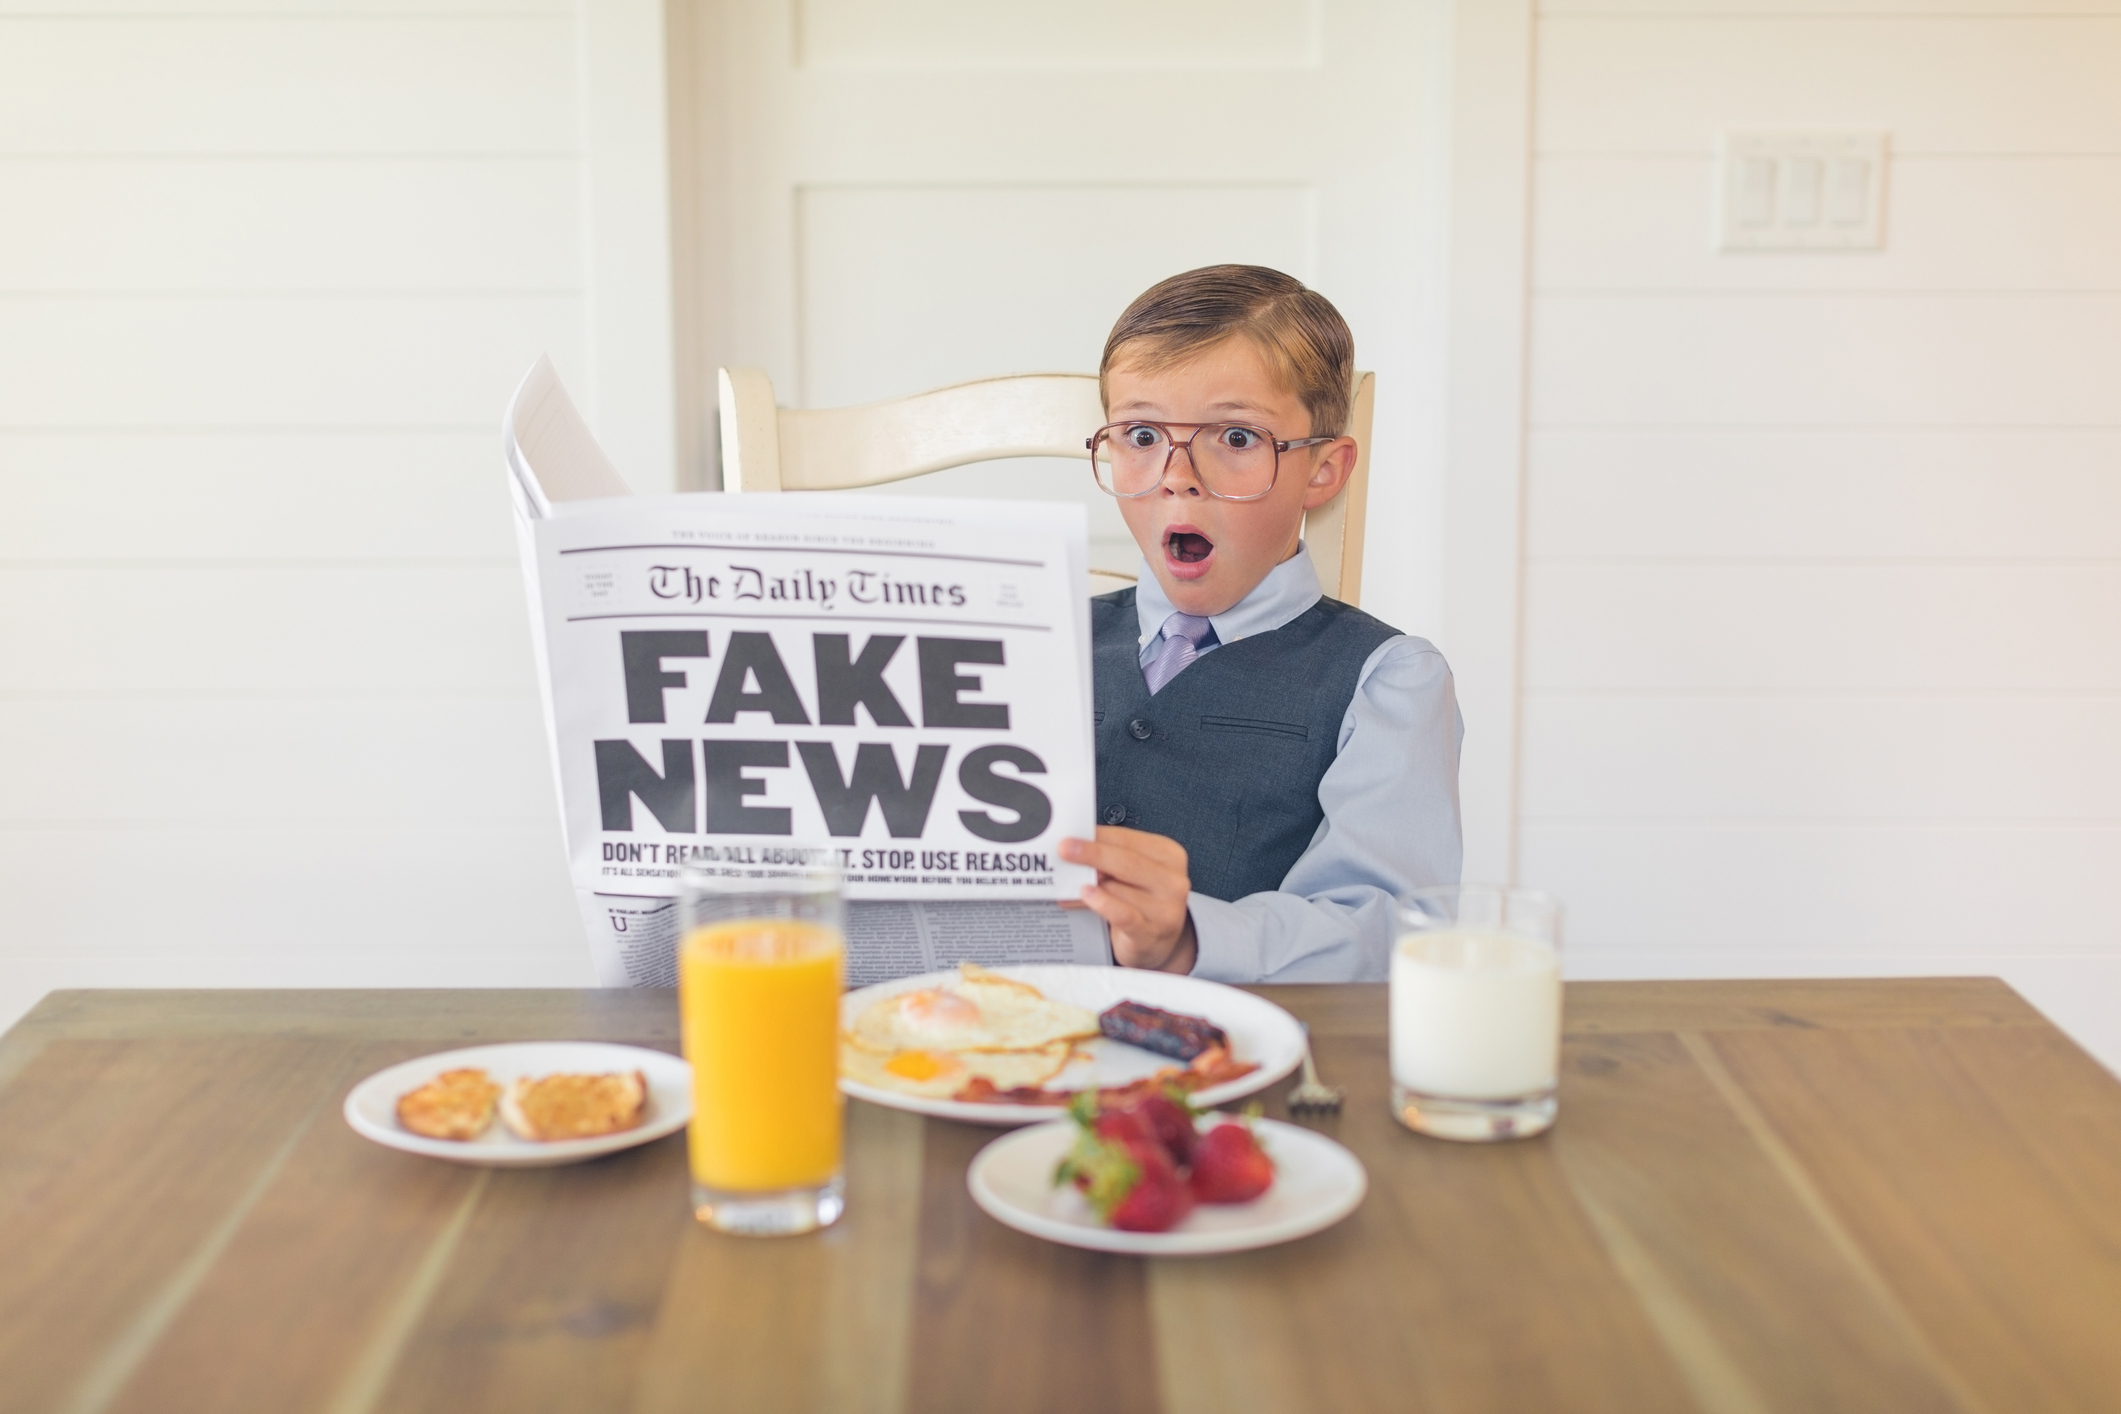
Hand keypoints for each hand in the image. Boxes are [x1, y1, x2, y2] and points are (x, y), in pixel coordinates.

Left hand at [1058, 826, 1197, 973]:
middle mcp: (1172, 881)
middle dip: (1091, 853)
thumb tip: (1075, 848)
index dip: (1097, 836)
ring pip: (1117, 888)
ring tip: (1068, 883)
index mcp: (1169, 856)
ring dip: (1088, 884)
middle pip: (1126, 861)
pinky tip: (1086, 895)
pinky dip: (1101, 903)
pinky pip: (1122, 914)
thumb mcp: (1132, 875)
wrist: (1157, 942)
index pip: (1128, 839)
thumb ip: (1109, 861)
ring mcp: (1165, 909)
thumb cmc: (1142, 901)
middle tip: (1064, 849)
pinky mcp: (1150, 933)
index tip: (1072, 833)